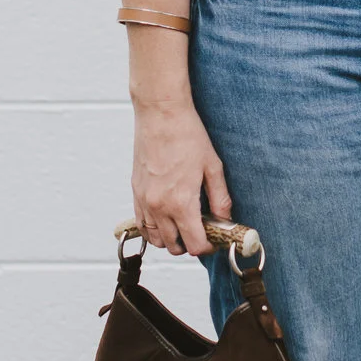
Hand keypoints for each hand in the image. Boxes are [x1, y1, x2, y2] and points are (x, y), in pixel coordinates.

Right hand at [132, 97, 231, 256]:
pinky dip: (153, 229)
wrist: (161, 114)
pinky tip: (165, 219)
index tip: (214, 238)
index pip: (194, 244)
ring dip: (170, 239)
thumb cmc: (188, 135)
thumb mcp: (212, 167)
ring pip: (155, 239)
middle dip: (189, 244)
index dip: (208, 246)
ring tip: (183, 225)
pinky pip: (141, 224)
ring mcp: (144, 200)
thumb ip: (220, 198)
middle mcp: (159, 206)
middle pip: (173, 247)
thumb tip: (225, 219)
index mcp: (181, 203)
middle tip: (201, 231)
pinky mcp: (135, 192)